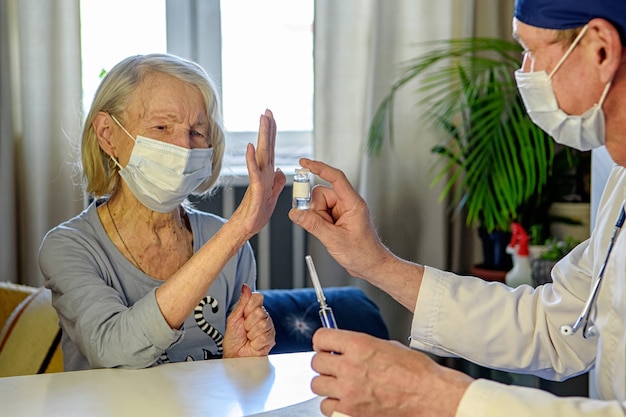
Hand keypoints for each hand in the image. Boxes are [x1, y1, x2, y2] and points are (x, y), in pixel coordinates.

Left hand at [223, 284, 275, 357]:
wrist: (234, 355)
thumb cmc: (233, 339)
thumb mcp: (234, 318)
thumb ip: (242, 302)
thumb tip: (245, 287)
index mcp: (255, 310)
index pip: (257, 297)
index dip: (248, 306)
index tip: (243, 315)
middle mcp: (264, 318)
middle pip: (259, 311)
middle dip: (248, 322)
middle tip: (244, 329)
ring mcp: (268, 328)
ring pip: (262, 323)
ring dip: (251, 332)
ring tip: (248, 336)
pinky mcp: (270, 339)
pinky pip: (263, 335)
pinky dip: (254, 340)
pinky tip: (253, 342)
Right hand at [230, 109, 285, 238]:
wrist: (246, 228)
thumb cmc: (257, 214)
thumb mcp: (272, 196)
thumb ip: (276, 182)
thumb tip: (280, 170)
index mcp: (268, 173)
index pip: (271, 149)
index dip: (272, 133)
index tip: (271, 117)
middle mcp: (262, 173)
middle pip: (266, 146)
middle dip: (267, 127)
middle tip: (267, 110)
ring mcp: (258, 179)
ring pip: (261, 154)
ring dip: (262, 136)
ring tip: (262, 119)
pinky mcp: (255, 190)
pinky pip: (254, 172)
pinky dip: (251, 159)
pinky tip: (250, 147)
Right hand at [288, 158, 392, 278]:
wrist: (371, 266)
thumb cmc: (363, 254)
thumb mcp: (334, 240)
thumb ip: (313, 225)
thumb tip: (295, 213)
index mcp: (352, 203)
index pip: (335, 178)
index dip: (319, 168)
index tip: (304, 163)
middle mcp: (347, 204)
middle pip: (320, 194)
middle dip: (316, 210)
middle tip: (322, 226)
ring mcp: (342, 211)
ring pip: (318, 205)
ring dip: (317, 218)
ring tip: (329, 234)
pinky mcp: (337, 218)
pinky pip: (320, 214)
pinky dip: (319, 222)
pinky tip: (328, 234)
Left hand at [311, 329, 471, 416]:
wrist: (431, 397)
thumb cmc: (417, 373)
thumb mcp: (387, 346)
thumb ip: (361, 346)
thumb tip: (344, 347)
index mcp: (359, 345)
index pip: (321, 338)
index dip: (322, 342)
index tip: (325, 347)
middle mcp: (350, 367)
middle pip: (316, 363)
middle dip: (325, 364)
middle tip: (335, 367)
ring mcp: (349, 392)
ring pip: (317, 386)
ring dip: (328, 385)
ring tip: (342, 385)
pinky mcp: (350, 413)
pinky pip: (327, 408)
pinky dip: (334, 405)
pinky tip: (346, 401)